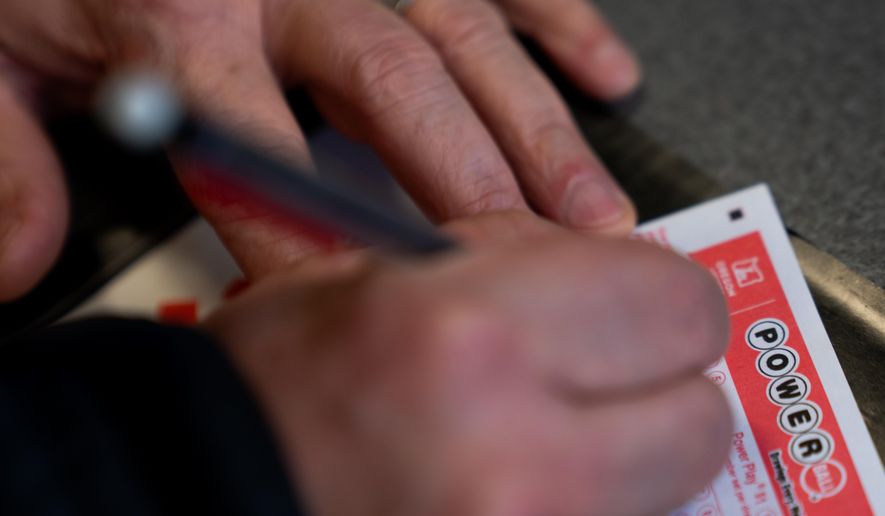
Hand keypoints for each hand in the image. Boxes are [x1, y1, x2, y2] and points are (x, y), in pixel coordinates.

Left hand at [0, 0, 639, 300]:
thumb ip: (5, 156)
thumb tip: (23, 261)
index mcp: (185, 7)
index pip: (259, 145)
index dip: (308, 238)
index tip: (361, 308)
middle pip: (397, 85)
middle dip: (467, 183)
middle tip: (526, 266)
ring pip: (466, 39)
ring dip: (537, 129)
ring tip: (591, 214)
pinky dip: (559, 21)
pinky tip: (605, 76)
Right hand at [205, 212, 730, 515]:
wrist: (202, 493)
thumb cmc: (268, 387)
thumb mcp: (377, 273)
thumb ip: (516, 259)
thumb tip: (611, 264)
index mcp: (470, 335)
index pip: (677, 304)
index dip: (662, 299)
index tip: (640, 306)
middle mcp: (511, 453)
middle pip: (701, 420)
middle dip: (663, 390)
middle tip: (609, 376)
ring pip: (672, 495)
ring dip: (631, 459)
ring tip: (548, 435)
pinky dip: (588, 501)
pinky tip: (522, 478)